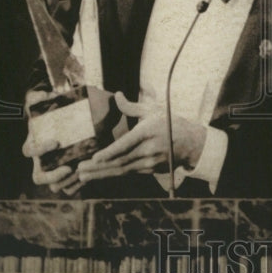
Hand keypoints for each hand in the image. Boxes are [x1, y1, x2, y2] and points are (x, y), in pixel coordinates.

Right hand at [22, 90, 82, 194]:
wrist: (72, 117)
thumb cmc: (56, 108)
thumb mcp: (46, 100)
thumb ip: (40, 97)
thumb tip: (41, 95)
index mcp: (36, 142)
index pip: (29, 151)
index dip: (40, 149)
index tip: (56, 142)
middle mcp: (42, 159)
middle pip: (38, 177)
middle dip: (51, 176)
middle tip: (68, 168)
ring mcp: (54, 168)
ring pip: (53, 186)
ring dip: (66, 183)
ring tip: (81, 174)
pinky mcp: (68, 173)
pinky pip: (69, 188)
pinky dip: (77, 186)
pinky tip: (88, 176)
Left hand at [76, 92, 206, 182]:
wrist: (191, 142)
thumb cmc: (170, 122)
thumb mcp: (153, 110)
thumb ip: (131, 106)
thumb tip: (116, 95)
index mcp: (150, 131)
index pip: (127, 143)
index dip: (111, 152)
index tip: (95, 157)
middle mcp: (150, 149)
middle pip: (121, 161)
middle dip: (98, 167)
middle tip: (80, 170)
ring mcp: (151, 162)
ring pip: (122, 170)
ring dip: (101, 174)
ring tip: (84, 176)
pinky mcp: (151, 170)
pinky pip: (128, 173)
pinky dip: (112, 175)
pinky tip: (99, 176)